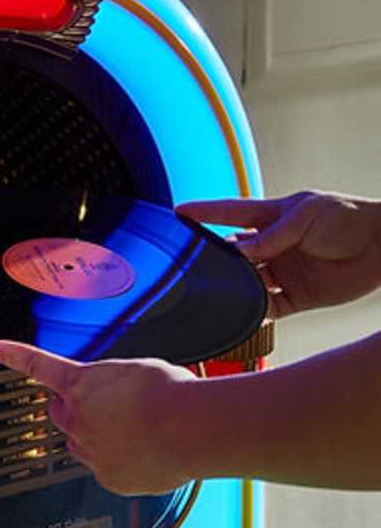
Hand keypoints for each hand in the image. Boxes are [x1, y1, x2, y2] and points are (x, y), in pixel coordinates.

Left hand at [0, 340, 196, 494]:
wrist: (193, 428)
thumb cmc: (171, 394)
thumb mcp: (135, 371)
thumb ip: (113, 384)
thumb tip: (117, 399)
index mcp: (80, 384)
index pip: (37, 364)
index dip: (13, 354)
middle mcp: (77, 419)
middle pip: (61, 413)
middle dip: (75, 409)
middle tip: (105, 408)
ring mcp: (90, 451)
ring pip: (82, 444)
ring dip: (97, 437)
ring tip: (135, 431)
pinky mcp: (109, 478)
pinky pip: (106, 469)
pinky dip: (120, 462)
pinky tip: (146, 453)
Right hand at [177, 192, 380, 317]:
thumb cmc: (350, 219)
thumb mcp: (306, 216)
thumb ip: (272, 235)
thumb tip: (239, 252)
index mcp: (272, 218)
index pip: (229, 214)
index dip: (203, 213)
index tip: (176, 213)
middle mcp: (272, 247)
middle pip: (232, 255)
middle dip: (213, 260)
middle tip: (192, 267)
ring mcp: (281, 273)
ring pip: (245, 284)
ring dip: (232, 289)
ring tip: (216, 294)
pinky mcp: (295, 298)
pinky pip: (266, 309)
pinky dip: (253, 313)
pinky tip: (241, 314)